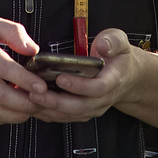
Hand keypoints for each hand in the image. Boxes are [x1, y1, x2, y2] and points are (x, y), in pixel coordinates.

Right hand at [0, 16, 50, 124]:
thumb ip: (12, 31)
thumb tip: (33, 49)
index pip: (4, 68)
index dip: (26, 80)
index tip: (42, 86)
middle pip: (0, 95)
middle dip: (25, 103)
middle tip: (43, 102)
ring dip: (16, 115)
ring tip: (32, 109)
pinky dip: (1, 119)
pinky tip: (13, 112)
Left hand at [28, 28, 143, 122]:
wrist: (127, 77)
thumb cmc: (119, 57)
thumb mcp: (121, 41)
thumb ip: (112, 41)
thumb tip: (102, 47)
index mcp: (112, 81)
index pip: (97, 88)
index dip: (79, 86)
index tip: (61, 78)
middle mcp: (102, 99)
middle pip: (79, 106)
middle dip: (56, 102)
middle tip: (36, 93)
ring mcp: (92, 108)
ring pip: (69, 114)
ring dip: (49, 109)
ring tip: (30, 98)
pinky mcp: (82, 112)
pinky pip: (64, 117)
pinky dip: (48, 113)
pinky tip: (32, 105)